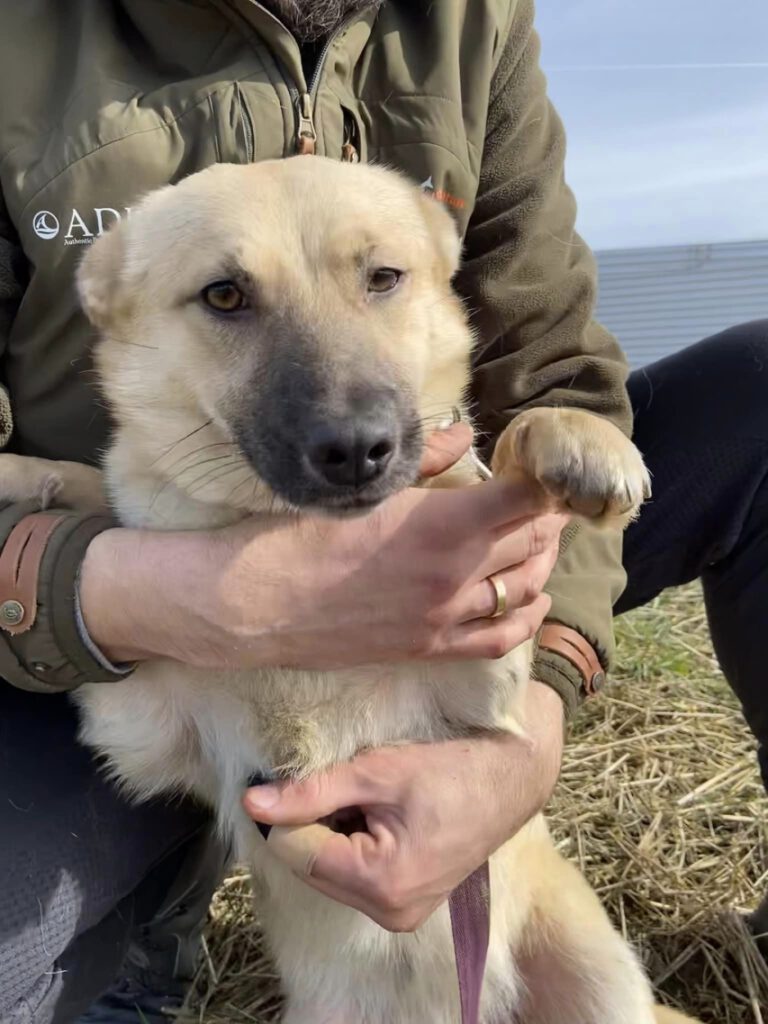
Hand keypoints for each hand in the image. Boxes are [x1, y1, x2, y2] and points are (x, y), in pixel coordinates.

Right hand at [80, 422, 567, 668]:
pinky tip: (533, 601)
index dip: (547, 480)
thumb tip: (466, 436)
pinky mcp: (428, 647)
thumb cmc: (296, 538)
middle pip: (532, 542)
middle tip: (546, 499)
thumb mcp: (364, 492)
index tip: (544, 468)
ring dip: (543, 562)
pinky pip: (499, 639)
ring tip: (542, 542)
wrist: (252, 606)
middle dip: (548, 517)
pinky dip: (526, 618)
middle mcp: (455, 576)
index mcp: (442, 526)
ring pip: (523, 590)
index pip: (527, 499)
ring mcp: (444, 618)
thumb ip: (427, 463)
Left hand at [243, 679, 563, 930]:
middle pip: (312, 867)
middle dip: (313, 824)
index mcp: (381, 882)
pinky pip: (356, 877)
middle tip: (344, 782)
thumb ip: (310, 791)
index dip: (287, 813)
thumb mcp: (376, 771)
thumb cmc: (452, 767)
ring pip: (331, 872)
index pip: (296, 853)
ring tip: (369, 797)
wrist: (513, 776)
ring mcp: (401, 914)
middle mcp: (389, 912)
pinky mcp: (408, 905)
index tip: (292, 778)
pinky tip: (378, 814)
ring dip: (333, 833)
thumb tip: (251, 802)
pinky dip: (354, 843)